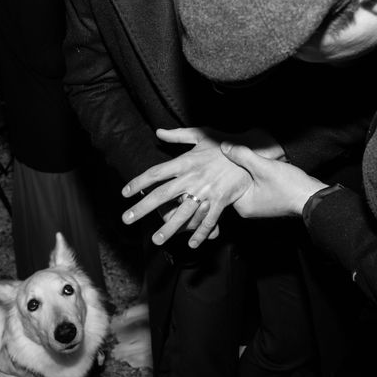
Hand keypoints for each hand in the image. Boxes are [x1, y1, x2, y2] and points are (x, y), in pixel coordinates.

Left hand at [121, 127, 255, 247]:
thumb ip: (177, 135)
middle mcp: (193, 177)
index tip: (125, 193)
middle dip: (143, 208)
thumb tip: (158, 132)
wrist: (252, 149)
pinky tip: (192, 244)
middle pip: (163, 195)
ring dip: (169, 228)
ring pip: (184, 212)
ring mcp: (207, 190)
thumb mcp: (200, 135)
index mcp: (186, 162)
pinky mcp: (222, 199)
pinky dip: (201, 233)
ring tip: (156, 239)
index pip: (156, 173)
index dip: (139, 183)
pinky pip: (209, 219)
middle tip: (126, 219)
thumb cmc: (223, 142)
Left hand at [220, 142, 328, 217]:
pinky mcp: (268, 198)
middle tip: (236, 153)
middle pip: (236, 184)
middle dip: (238, 169)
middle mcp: (248, 208)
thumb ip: (243, 156)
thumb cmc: (288, 186)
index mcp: (243, 206)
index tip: (225, 157)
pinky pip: (257, 184)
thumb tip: (224, 147)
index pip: (227, 186)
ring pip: (248, 182)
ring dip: (249, 170)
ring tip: (247, 155)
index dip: (226, 170)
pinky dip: (257, 174)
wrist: (313, 196)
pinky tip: (260, 162)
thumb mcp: (263, 167)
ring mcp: (259, 204)